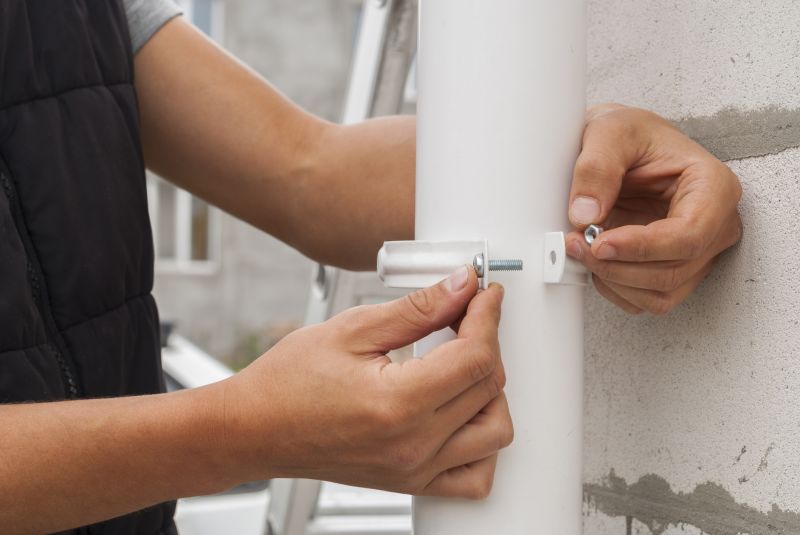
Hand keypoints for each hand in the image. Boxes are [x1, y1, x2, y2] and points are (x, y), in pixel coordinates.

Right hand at [220, 267, 511, 498]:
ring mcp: (415, 470)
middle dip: (487, 340)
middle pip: (490, 388)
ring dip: (492, 391)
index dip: (487, 316)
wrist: (254, 429)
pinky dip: (482, 441)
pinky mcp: (412, 482)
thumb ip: (417, 309)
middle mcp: (413, 445)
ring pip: (495, 432)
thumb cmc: (288, 382)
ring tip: (462, 362)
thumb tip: (460, 286)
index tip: (483, 293)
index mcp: (398, 404)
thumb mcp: (352, 330)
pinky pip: (475, 475)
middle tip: (465, 315)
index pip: (475, 357)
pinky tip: (463, 411)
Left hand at [566, 104, 742, 314]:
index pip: (689, 235)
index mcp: (713, 186)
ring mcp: (695, 252)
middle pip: (672, 270)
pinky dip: (614, 288)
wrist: (620, 145)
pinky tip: (595, 260)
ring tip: (580, 248)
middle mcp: (713, 224)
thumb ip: (596, 168)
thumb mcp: (609, 131)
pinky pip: (645, 300)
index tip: (600, 242)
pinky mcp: (671, 269)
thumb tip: (585, 214)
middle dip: (617, 266)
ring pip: (660, 293)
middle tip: (575, 244)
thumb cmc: (629, 134)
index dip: (642, 248)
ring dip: (613, 280)